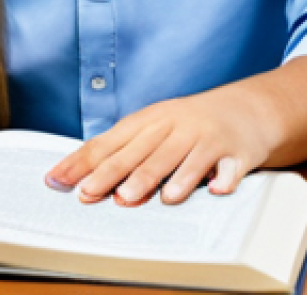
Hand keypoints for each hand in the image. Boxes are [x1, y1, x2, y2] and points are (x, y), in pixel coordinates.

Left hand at [44, 83, 279, 206]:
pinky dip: (223, 178)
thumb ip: (127, 152)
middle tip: (91, 193)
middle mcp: (177, 125)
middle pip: (142, 151)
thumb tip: (85, 178)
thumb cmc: (193, 124)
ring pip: (181, 158)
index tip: (58, 179)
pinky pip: (228, 166)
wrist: (248, 108)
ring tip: (138, 196)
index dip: (85, 161)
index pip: (112, 141)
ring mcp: (206, 136)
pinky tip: (216, 188)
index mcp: (152, 119)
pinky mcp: (236, 150)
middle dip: (114, 173)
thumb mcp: (158, 128)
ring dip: (160, 178)